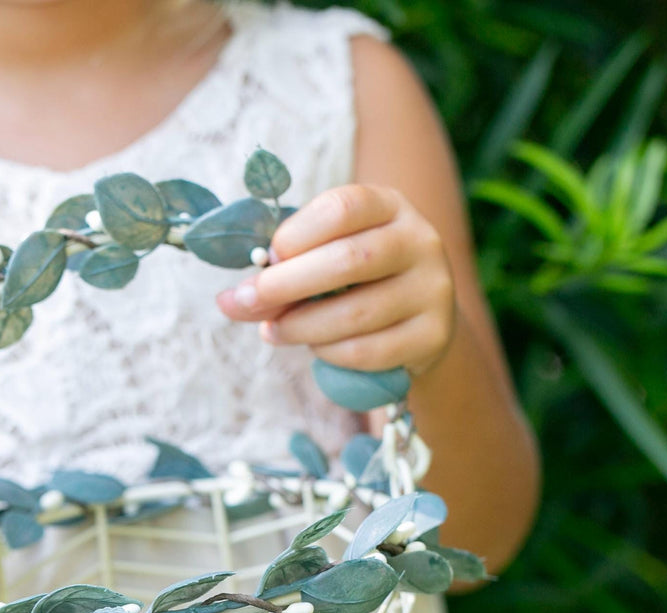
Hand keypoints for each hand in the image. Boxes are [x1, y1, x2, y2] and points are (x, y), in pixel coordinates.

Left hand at [215, 185, 456, 375]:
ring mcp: (433, 290)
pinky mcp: (433, 336)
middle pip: (348, 259)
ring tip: (272, 331)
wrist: (420, 324)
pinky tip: (314, 348)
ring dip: (301, 326)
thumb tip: (233, 300)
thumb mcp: (328, 258)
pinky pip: (368, 350)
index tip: (266, 258)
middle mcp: (420, 240)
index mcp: (390, 206)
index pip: (342, 207)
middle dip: (286, 284)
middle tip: (246, 301)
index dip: (295, 234)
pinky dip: (329, 353)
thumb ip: (286, 269)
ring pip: (356, 312)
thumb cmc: (359, 282)